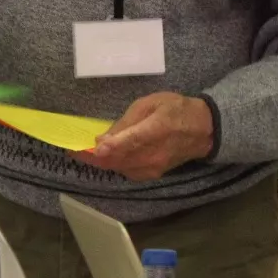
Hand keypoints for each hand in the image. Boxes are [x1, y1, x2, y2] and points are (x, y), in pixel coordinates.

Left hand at [78, 92, 213, 180]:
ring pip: (118, 168)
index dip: (108, 147)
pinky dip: (114, 164)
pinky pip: (126, 171)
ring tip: (87, 152)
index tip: (89, 149)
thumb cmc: (176, 110)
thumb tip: (104, 138)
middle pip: (117, 160)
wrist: (203, 130)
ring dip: (102, 161)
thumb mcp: (151, 103)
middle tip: (74, 151)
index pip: (129, 142)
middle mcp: (152, 154)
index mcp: (155, 130)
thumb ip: (127, 121)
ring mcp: (152, 168)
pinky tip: (108, 156)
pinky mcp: (151, 174)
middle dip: (93, 157)